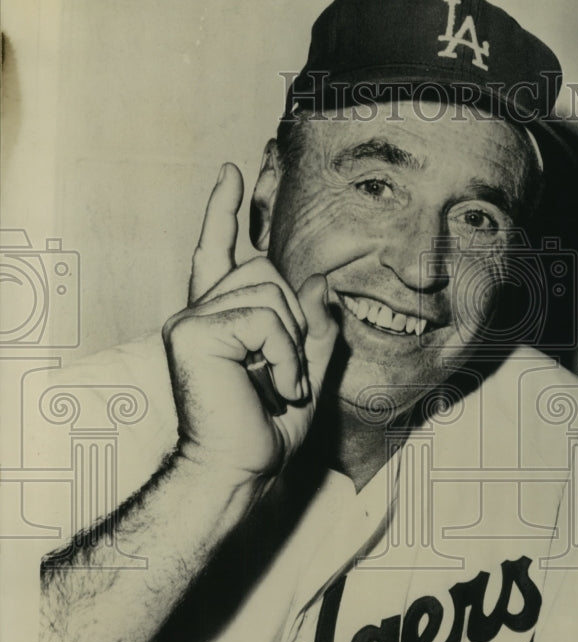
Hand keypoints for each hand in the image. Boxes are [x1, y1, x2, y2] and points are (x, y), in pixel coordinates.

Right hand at [162, 163, 338, 482]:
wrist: (238, 469)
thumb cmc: (264, 428)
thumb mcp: (306, 372)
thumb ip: (315, 329)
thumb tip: (322, 283)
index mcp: (219, 317)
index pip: (221, 252)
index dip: (226, 212)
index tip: (234, 172)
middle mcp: (198, 311)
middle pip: (266, 270)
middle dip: (294, 320)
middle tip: (285, 371)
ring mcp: (190, 319)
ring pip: (270, 291)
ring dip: (292, 344)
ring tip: (281, 383)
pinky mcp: (193, 332)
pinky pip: (264, 320)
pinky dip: (285, 356)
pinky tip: (278, 385)